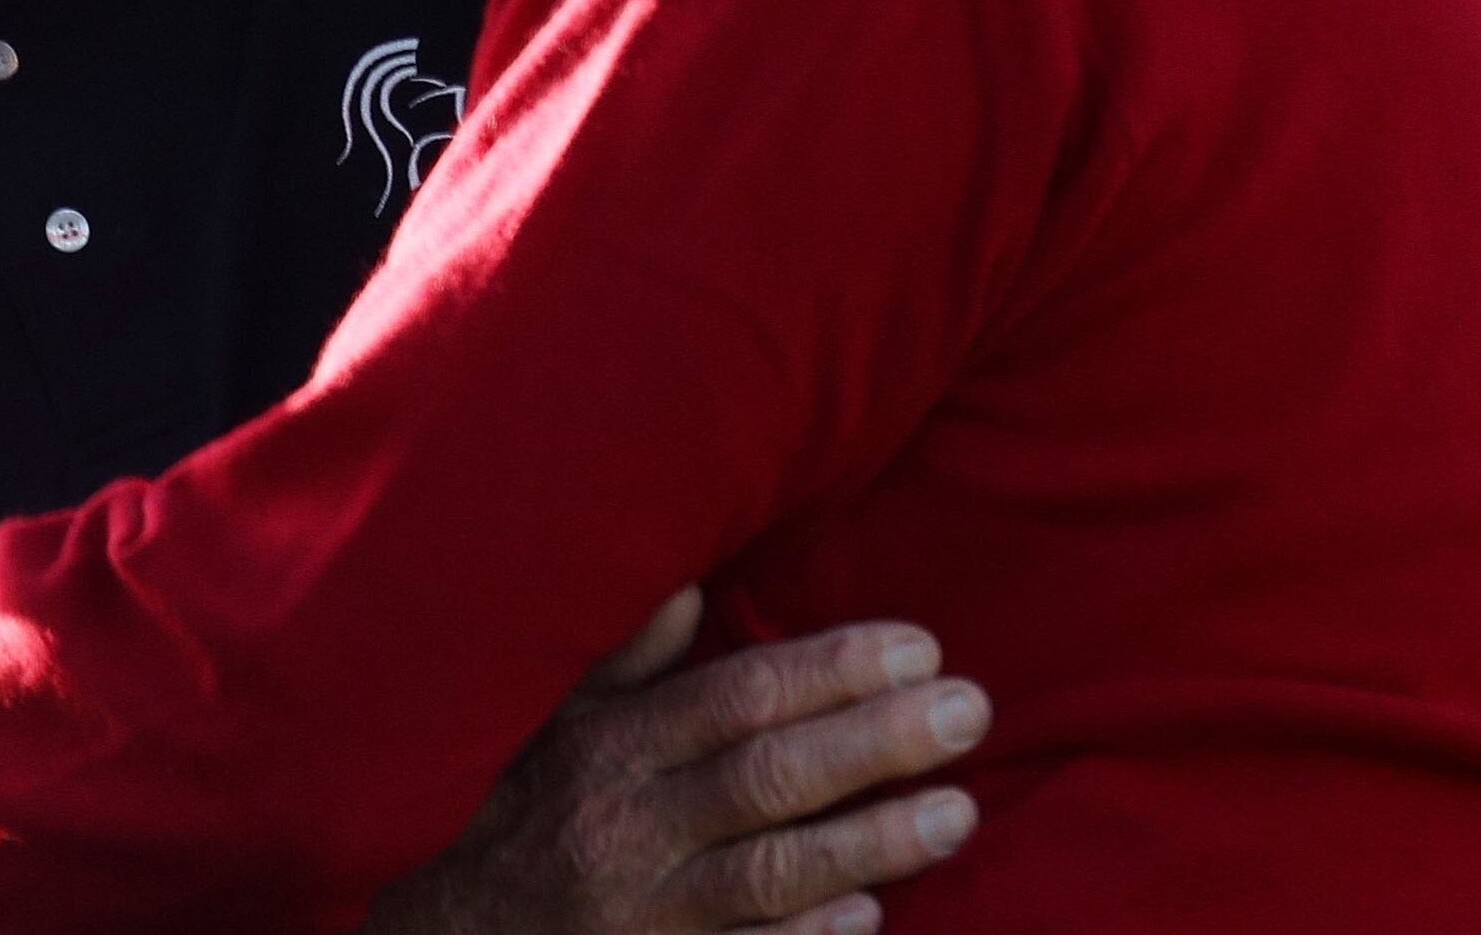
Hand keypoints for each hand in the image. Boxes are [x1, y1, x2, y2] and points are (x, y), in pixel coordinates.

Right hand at [359, 590, 990, 934]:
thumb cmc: (510, 813)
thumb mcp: (547, 721)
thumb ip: (620, 656)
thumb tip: (691, 580)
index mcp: (607, 747)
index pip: (737, 697)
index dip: (830, 670)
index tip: (918, 645)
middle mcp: (625, 826)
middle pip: (768, 778)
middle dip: (875, 742)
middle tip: (970, 711)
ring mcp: (642, 915)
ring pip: (770, 873)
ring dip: (871, 843)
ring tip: (959, 814)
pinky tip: (871, 917)